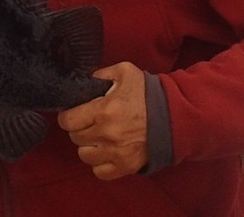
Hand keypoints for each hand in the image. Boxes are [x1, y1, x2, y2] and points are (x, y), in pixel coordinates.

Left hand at [57, 62, 148, 179]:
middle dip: (79, 128)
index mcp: (104, 110)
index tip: (74, 113)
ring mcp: (117, 153)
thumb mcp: (124, 72)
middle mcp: (107, 134)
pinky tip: (106, 152)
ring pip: (85, 155)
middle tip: (88, 122)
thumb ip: (100, 75)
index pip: (68, 120)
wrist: (175, 116)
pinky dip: (99, 164)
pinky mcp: (127, 166)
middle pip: (75, 137)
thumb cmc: (148, 93)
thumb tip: (84, 82)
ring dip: (88, 146)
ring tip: (97, 137)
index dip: (68, 116)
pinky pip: (100, 172)